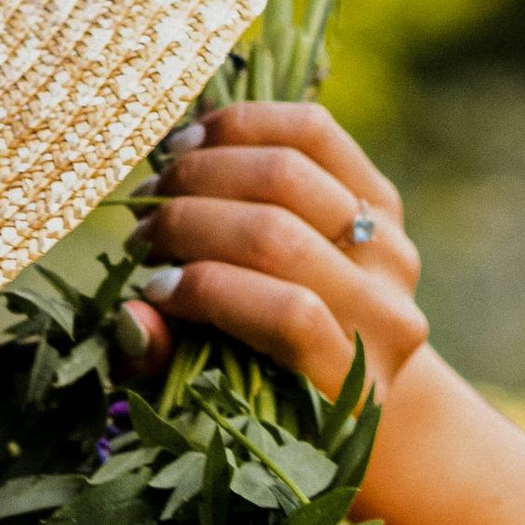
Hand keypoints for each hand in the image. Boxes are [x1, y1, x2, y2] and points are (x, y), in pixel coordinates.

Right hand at [119, 100, 429, 409]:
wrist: (350, 372)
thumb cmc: (265, 396)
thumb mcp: (218, 399)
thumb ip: (171, 366)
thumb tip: (133, 317)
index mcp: (353, 382)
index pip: (290, 316)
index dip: (209, 291)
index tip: (150, 287)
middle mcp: (385, 312)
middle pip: (279, 235)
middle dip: (192, 223)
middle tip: (141, 231)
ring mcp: (391, 247)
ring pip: (288, 173)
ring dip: (207, 170)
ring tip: (158, 183)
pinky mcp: (382, 194)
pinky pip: (311, 132)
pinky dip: (244, 126)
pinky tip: (195, 140)